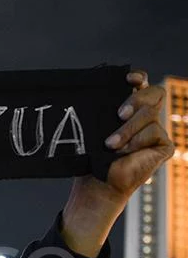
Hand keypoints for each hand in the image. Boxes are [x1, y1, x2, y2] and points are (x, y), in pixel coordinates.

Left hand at [62, 70, 174, 257]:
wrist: (98, 180)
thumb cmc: (94, 153)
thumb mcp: (96, 126)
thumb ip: (103, 108)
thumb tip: (94, 88)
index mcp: (130, 107)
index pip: (141, 83)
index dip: (138, 77)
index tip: (128, 78)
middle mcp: (146, 116)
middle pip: (154, 93)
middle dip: (136, 100)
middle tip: (118, 114)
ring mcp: (156, 130)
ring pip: (150, 116)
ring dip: (128, 130)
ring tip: (111, 144)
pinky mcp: (163, 145)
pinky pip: (155, 134)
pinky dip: (137, 143)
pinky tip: (125, 153)